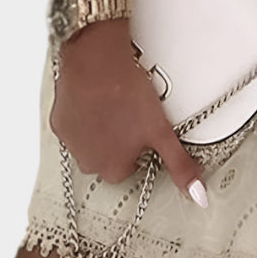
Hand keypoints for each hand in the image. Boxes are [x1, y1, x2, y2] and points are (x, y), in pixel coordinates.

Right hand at [49, 17, 208, 206]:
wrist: (97, 61)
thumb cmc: (128, 96)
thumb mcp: (162, 132)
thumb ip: (179, 166)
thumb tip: (198, 196)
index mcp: (112, 169)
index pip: (131, 166)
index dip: (140, 145)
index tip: (145, 128)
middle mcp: (87, 162)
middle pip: (109, 156)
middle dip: (119, 139)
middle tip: (131, 113)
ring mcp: (70, 142)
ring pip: (91, 141)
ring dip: (101, 128)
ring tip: (115, 102)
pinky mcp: (58, 121)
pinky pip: (74, 124)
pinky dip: (84, 114)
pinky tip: (96, 97)